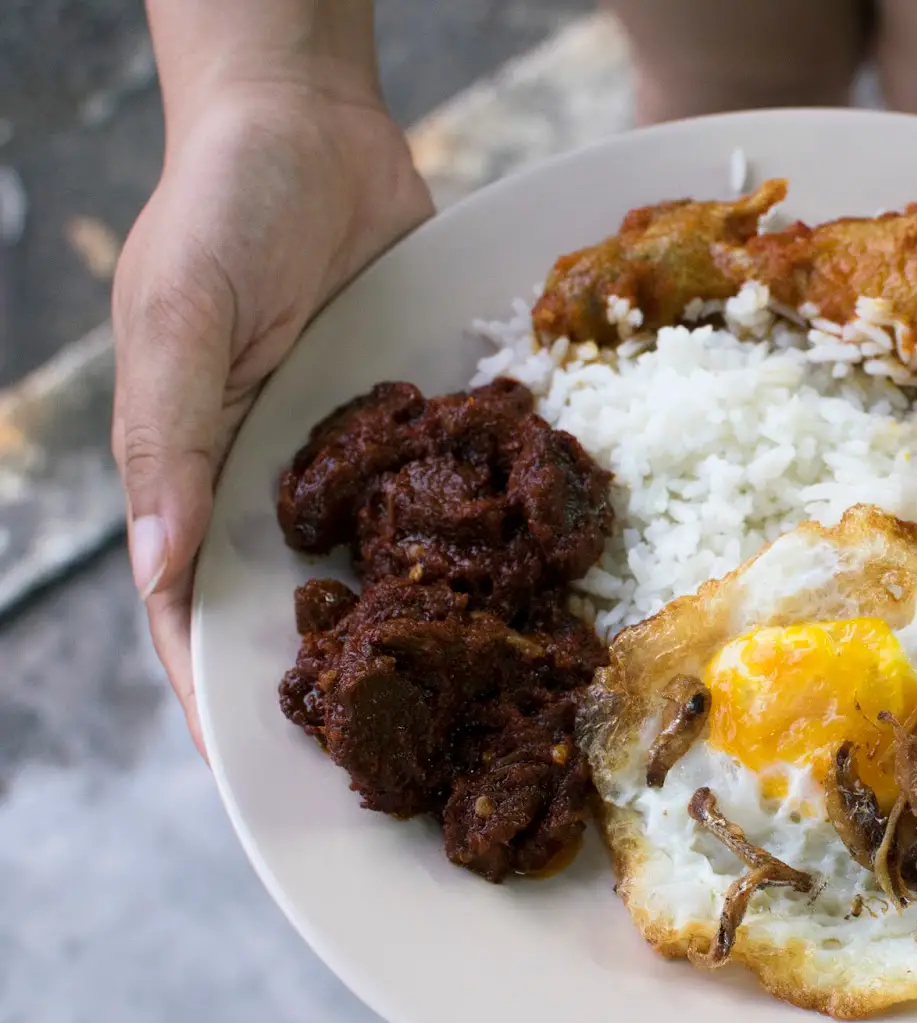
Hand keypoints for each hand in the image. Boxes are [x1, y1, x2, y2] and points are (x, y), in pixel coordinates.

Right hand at [112, 80, 432, 754]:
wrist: (313, 124)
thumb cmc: (220, 209)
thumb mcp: (178, 318)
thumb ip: (169, 440)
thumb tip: (164, 573)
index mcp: (197, 472)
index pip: (196, 609)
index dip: (220, 695)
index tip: (257, 780)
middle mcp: (275, 481)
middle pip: (298, 604)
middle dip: (340, 679)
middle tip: (400, 760)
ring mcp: (353, 456)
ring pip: (382, 561)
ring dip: (418, 625)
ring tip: (473, 701)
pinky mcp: (418, 419)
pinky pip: (447, 488)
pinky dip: (478, 537)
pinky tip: (527, 589)